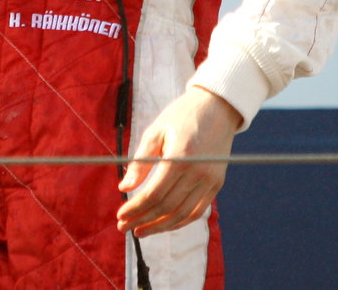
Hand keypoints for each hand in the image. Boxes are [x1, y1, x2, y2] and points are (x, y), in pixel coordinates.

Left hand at [116, 86, 241, 236]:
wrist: (216, 107)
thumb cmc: (180, 116)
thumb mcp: (155, 132)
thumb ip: (140, 162)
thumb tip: (124, 188)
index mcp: (179, 157)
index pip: (153, 193)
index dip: (135, 208)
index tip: (120, 216)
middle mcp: (198, 172)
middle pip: (166, 207)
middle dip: (143, 220)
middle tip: (124, 227)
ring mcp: (210, 180)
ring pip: (182, 214)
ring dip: (160, 227)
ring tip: (141, 231)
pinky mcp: (217, 184)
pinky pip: (197, 210)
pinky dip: (180, 221)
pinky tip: (163, 225)